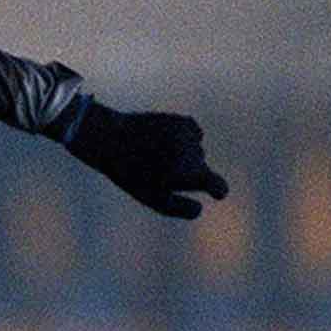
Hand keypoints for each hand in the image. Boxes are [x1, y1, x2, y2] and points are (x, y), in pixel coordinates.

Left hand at [65, 100, 228, 218]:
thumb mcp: (152, 198)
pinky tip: (163, 140)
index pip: (217, 185)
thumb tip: (199, 208)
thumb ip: (179, 208)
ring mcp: (192, 135)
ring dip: (182, 154)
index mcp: (191, 173)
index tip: (218, 193)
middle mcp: (196, 153)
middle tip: (158, 170)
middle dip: (186, 171)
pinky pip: (193, 134)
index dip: (217, 190)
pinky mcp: (186, 121)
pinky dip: (182, 138)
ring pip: (196, 150)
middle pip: (200, 168)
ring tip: (156, 154)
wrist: (112, 137)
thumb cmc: (131, 174)